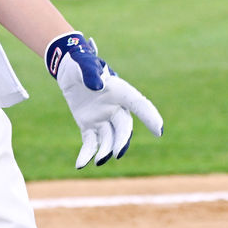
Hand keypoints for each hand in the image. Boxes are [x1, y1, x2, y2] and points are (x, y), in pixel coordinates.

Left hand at [46, 32, 162, 168]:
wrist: (68, 70)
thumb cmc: (80, 63)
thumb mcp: (84, 63)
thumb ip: (91, 73)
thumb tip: (98, 87)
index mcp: (119, 90)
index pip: (138, 104)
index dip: (149, 117)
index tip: (159, 131)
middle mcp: (115, 107)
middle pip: (124, 127)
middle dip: (122, 141)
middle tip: (117, 153)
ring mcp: (102, 118)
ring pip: (109, 138)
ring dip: (106, 150)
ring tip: (98, 161)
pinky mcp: (89, 126)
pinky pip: (90, 142)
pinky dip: (86, 154)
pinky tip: (80, 164)